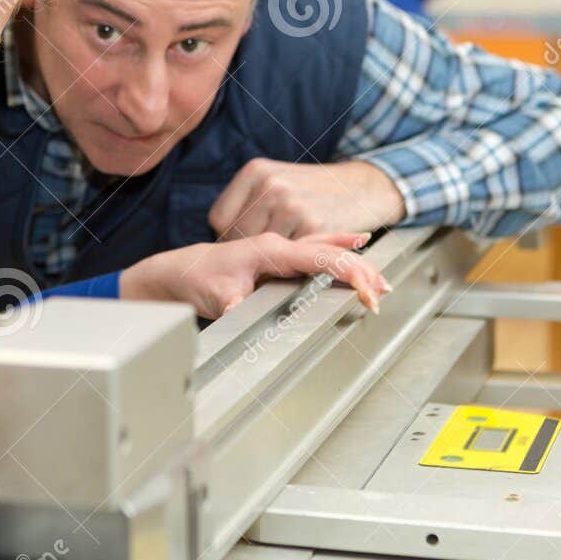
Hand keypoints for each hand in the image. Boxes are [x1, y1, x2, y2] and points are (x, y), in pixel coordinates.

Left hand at [121, 232, 390, 317]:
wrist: (177, 271)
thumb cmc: (195, 279)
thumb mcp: (215, 297)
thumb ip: (234, 306)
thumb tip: (244, 314)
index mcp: (270, 250)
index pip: (320, 257)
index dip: (348, 274)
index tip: (367, 294)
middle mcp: (278, 245)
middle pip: (330, 250)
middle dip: (361, 269)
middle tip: (383, 291)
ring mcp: (278, 250)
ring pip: (326, 248)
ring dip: (355, 261)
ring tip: (380, 278)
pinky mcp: (277, 258)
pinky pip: (316, 250)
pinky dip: (339, 251)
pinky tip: (355, 245)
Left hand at [208, 159, 405, 240]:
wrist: (364, 187)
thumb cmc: (315, 192)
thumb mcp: (277, 180)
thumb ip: (249, 204)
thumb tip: (222, 242)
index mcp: (256, 171)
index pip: (220, 219)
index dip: (232, 237)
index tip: (248, 242)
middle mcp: (272, 185)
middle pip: (238, 237)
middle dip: (251, 250)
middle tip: (270, 251)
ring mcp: (293, 205)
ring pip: (262, 250)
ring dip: (271, 259)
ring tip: (289, 250)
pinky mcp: (313, 227)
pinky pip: (289, 256)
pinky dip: (294, 262)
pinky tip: (305, 251)